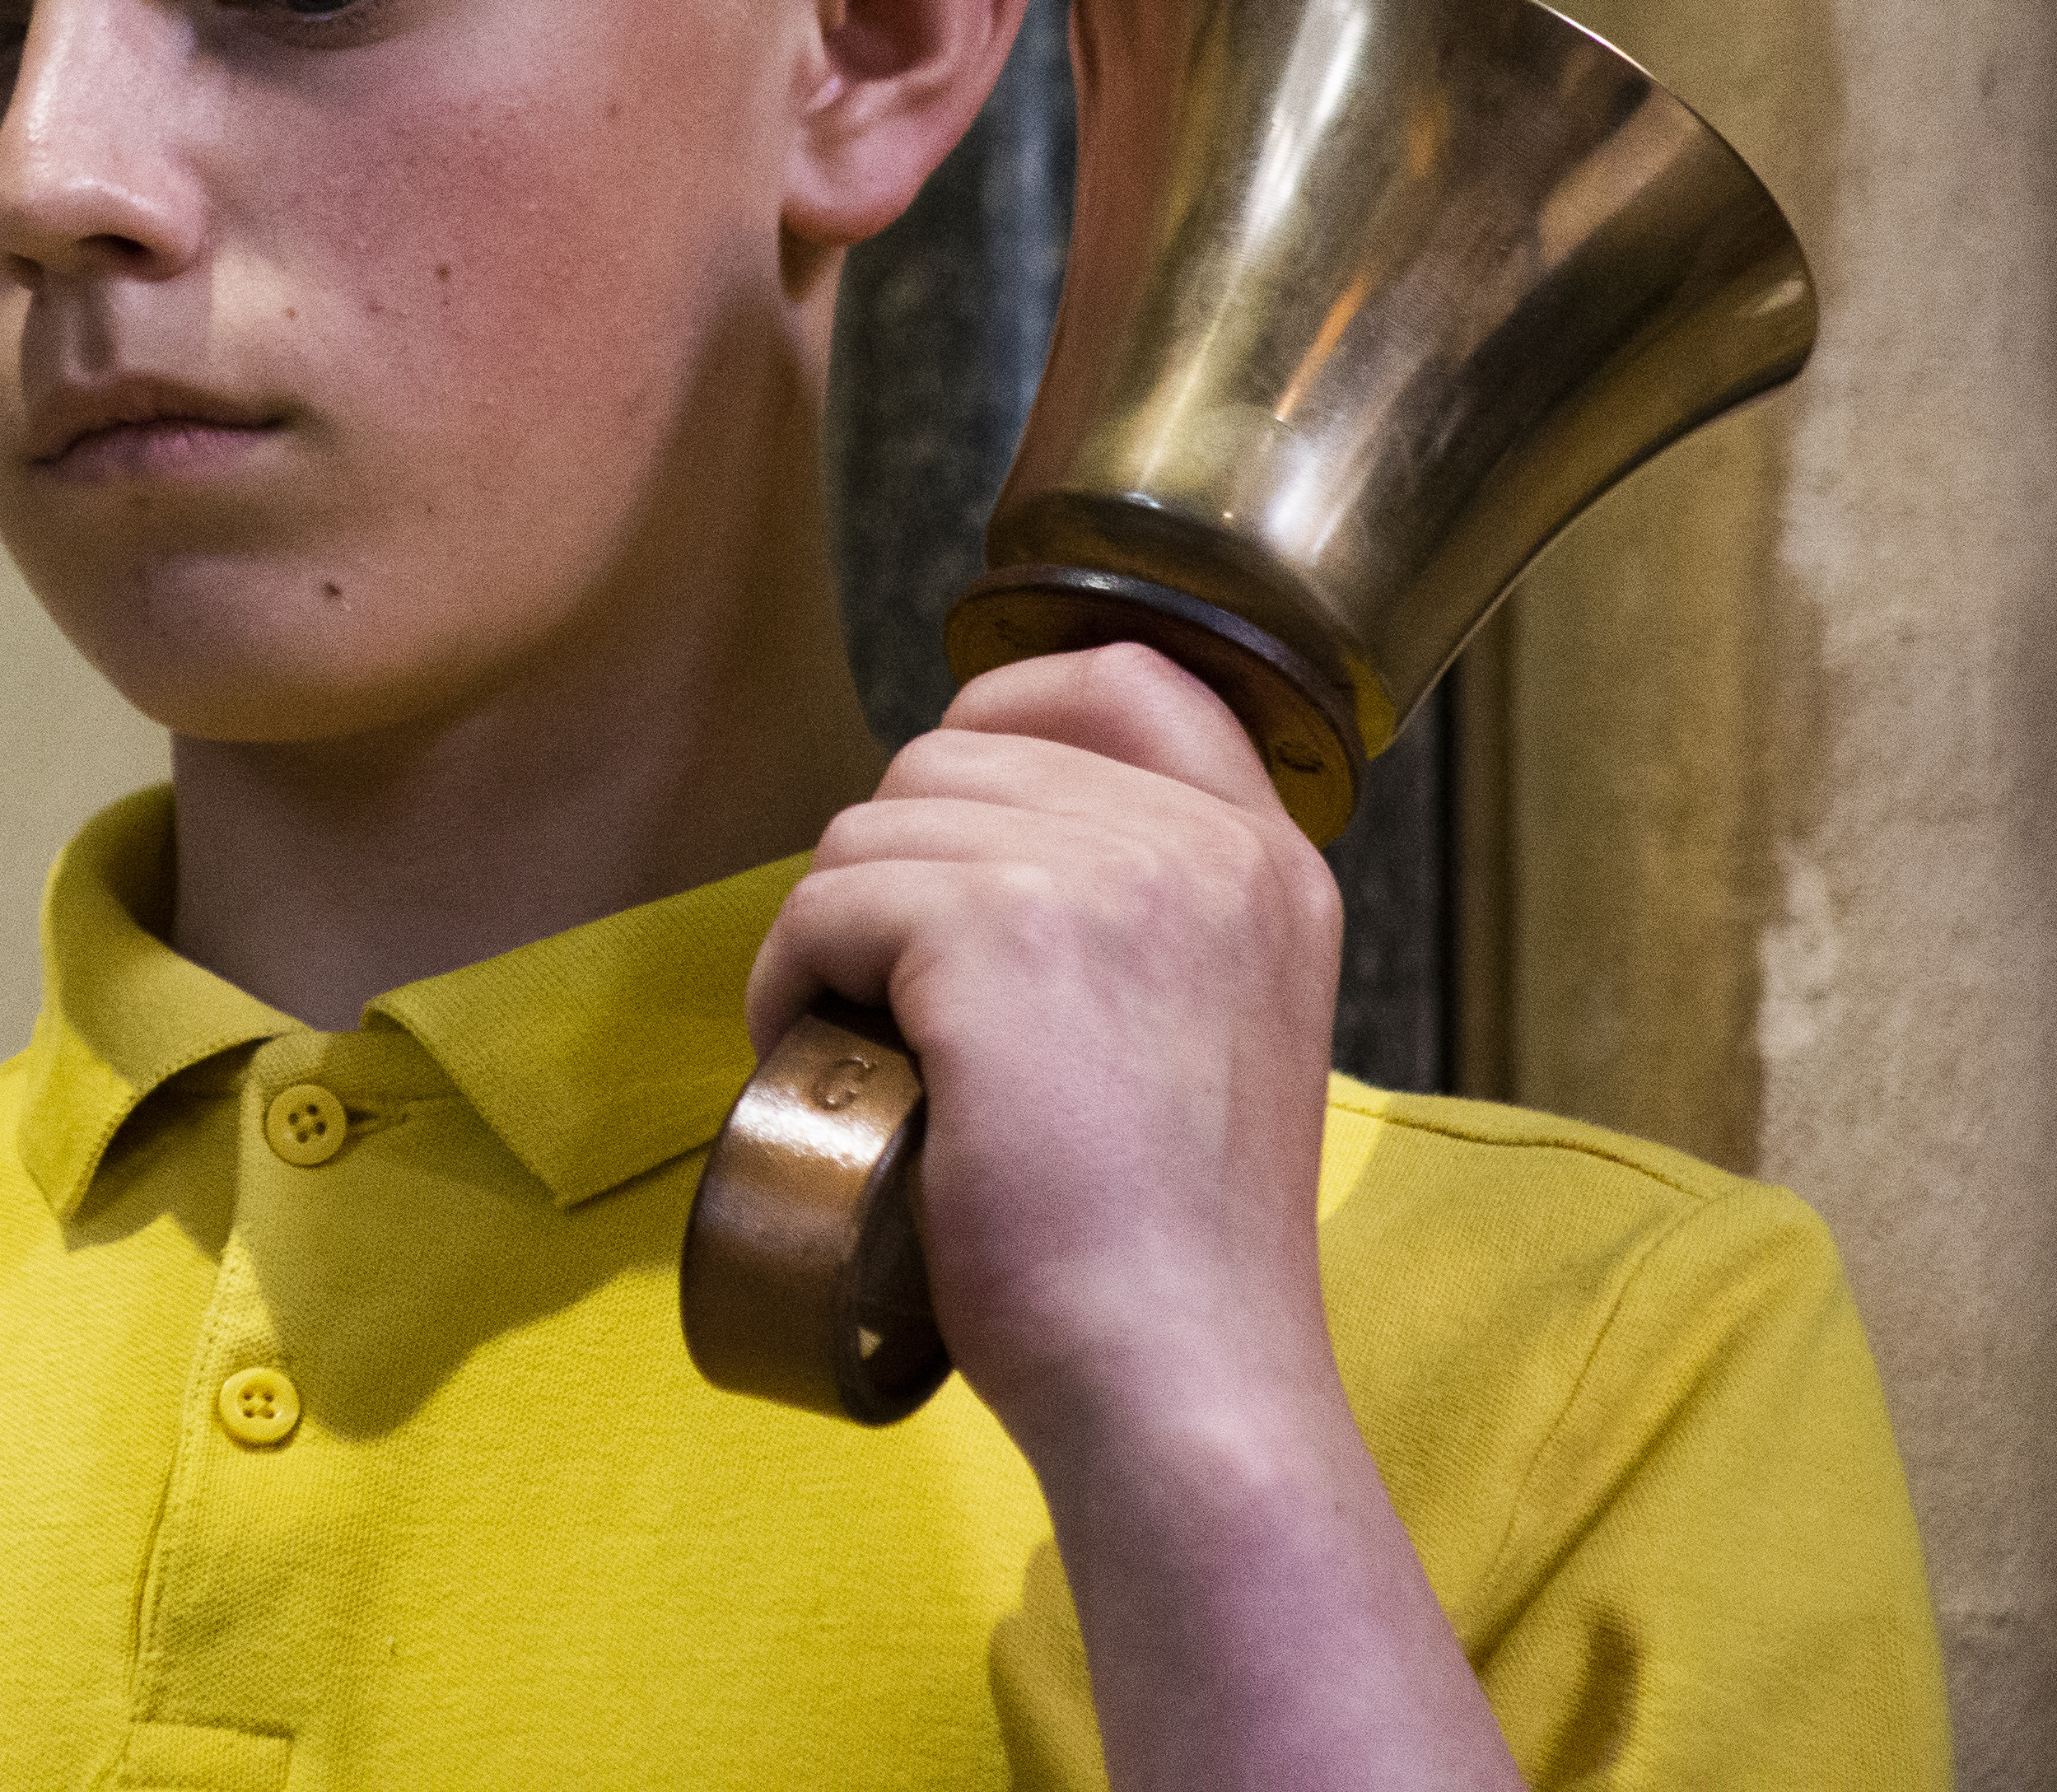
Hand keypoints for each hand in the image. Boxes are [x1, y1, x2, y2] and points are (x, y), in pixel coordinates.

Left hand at [747, 640, 1339, 1450]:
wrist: (1177, 1377)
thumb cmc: (1167, 1260)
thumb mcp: (1217, 1042)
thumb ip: (1152, 934)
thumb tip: (992, 859)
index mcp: (1268, 866)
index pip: (1134, 679)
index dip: (1012, 708)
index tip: (945, 807)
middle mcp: (1203, 845)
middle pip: (961, 754)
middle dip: (890, 860)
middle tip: (881, 990)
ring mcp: (1104, 875)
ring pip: (877, 821)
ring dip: (831, 923)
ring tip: (852, 1037)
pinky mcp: (993, 930)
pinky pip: (827, 901)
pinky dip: (788, 976)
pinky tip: (812, 1054)